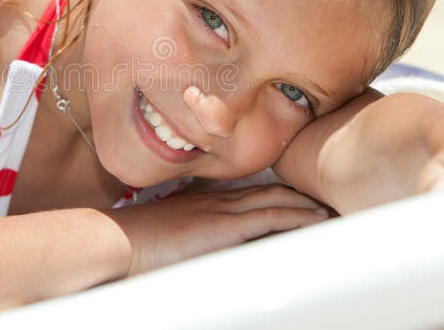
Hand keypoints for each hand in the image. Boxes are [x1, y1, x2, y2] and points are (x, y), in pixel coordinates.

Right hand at [103, 184, 328, 276]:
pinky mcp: (225, 226)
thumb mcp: (163, 238)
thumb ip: (183, 239)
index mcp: (201, 203)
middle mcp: (215, 201)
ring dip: (304, 203)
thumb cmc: (131, 244)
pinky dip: (297, 216)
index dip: (273, 194)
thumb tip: (193, 252)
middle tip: (321, 199)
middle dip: (296, 194)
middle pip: (266, 191)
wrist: (116, 241)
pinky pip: (271, 217)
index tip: (293, 198)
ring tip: (327, 208)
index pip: (246, 194)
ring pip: (275, 199)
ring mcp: (221, 211)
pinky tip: (315, 218)